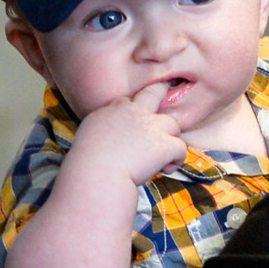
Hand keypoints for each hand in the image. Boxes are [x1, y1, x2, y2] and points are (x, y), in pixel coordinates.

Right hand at [69, 82, 186, 184]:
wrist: (97, 175)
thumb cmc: (86, 164)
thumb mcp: (87, 137)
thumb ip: (102, 131)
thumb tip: (109, 139)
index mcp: (112, 110)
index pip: (127, 101)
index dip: (133, 111)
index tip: (133, 126)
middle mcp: (134, 112)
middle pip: (154, 92)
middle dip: (163, 92)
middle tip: (168, 96)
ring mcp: (151, 127)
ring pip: (173, 123)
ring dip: (170, 139)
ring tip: (163, 157)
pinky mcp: (164, 144)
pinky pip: (182, 148)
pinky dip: (177, 160)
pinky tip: (167, 169)